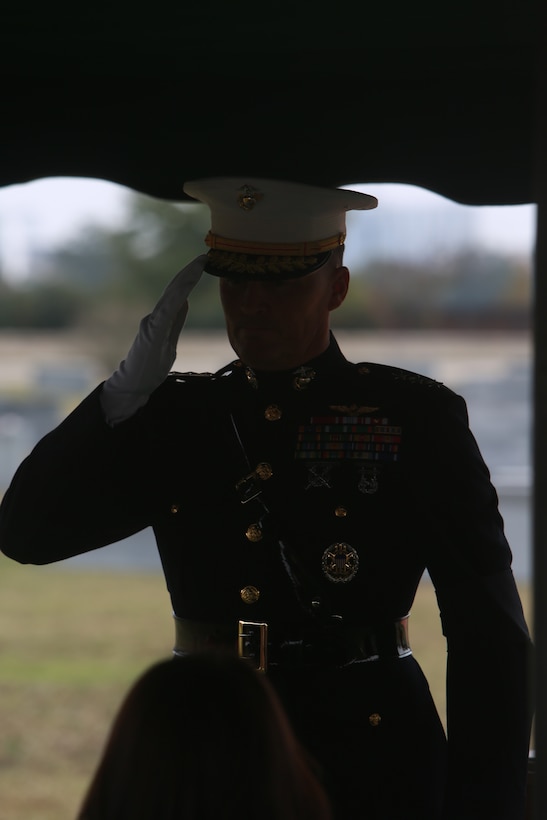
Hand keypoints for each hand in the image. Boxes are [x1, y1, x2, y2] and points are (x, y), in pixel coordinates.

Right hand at [100, 254, 207, 424]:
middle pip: (174, 290)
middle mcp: (156, 317)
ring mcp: (152, 324)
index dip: (190, 277)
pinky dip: (174, 299)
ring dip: (184, 281)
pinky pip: (165, 313)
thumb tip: (185, 300)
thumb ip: (176, 321)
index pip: (178, 293)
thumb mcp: (169, 340)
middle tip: (204, 256)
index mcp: (163, 319)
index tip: (203, 262)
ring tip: (197, 266)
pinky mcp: (151, 334)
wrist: (134, 385)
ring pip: (170, 297)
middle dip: (189, 272)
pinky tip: (184, 290)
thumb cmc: (150, 366)